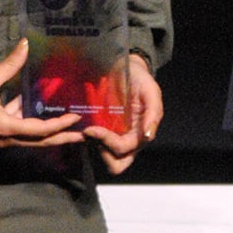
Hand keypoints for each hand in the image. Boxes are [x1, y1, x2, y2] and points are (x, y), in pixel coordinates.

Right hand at [0, 40, 85, 149]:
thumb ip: (10, 65)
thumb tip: (25, 45)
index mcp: (6, 127)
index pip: (40, 130)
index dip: (60, 125)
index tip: (75, 118)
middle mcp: (5, 139)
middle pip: (39, 142)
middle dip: (61, 137)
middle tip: (81, 135)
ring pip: (27, 137)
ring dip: (43, 129)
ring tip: (61, 119)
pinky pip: (15, 132)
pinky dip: (24, 121)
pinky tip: (26, 103)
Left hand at [83, 54, 163, 174]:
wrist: (128, 68)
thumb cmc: (141, 81)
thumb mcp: (150, 93)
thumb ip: (153, 114)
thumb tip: (147, 136)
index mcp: (140, 134)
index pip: (124, 149)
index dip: (108, 142)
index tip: (91, 129)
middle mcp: (127, 139)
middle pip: (116, 164)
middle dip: (102, 153)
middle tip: (90, 133)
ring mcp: (115, 135)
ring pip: (104, 156)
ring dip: (93, 146)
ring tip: (84, 128)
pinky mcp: (103, 128)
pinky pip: (94, 142)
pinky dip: (87, 138)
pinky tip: (80, 124)